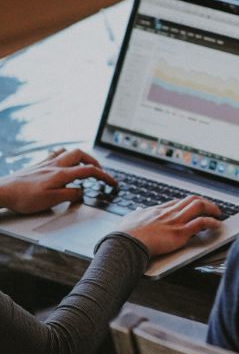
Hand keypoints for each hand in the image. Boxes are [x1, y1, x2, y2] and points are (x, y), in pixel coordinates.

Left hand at [0, 148, 116, 214]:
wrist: (2, 191)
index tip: (112, 183)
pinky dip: (65, 155)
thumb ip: (70, 194)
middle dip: (94, 162)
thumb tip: (81, 191)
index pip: (90, 171)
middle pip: (82, 155)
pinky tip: (63, 161)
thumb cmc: (24, 197)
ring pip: (69, 152)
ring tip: (85, 165)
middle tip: (99, 172)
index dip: (105, 176)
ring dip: (81, 156)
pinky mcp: (38, 165)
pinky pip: (56, 153)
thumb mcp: (51, 201)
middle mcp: (56, 165)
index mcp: (62, 174)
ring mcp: (46, 163)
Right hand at [119, 195, 222, 256]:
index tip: (193, 207)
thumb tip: (136, 212)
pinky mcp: (180, 233)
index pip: (177, 202)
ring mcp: (175, 221)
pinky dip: (212, 222)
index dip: (187, 204)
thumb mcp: (129, 220)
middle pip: (191, 200)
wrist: (125, 243)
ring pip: (199, 206)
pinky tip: (217, 224)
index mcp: (157, 210)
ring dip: (211, 208)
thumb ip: (135, 215)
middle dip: (204, 202)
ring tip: (218, 213)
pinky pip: (201, 223)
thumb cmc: (124, 236)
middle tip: (210, 208)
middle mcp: (168, 213)